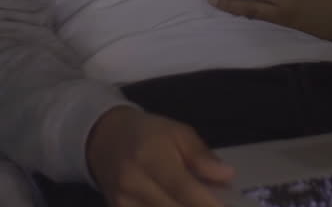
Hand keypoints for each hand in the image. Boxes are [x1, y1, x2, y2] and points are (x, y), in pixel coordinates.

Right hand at [87, 106, 232, 206]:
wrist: (105, 140)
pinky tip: (177, 204)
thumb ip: (201, 156)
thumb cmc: (148, 134)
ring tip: (200, 203)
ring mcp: (123, 203)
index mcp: (151, 158)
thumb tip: (226, 175)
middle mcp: (133, 184)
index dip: (207, 203)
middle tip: (219, 205)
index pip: (183, 188)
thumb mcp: (178, 133)